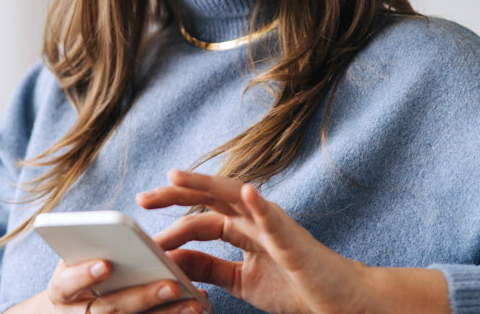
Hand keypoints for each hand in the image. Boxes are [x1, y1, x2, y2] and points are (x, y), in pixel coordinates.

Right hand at [8, 258, 204, 313]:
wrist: (77, 309)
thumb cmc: (81, 273)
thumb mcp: (77, 259)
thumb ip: (90, 246)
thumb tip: (120, 231)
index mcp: (61, 290)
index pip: (66, 284)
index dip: (83, 275)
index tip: (106, 265)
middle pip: (110, 308)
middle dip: (142, 297)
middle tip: (171, 285)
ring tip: (193, 302)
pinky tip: (192, 310)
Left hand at [136, 170, 373, 313]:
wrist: (338, 302)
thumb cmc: (296, 287)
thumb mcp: (241, 280)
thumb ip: (210, 268)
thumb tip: (173, 261)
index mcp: (243, 230)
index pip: (201, 218)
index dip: (172, 222)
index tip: (142, 226)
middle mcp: (256, 220)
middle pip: (210, 198)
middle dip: (176, 194)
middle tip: (142, 198)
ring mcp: (275, 226)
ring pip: (237, 197)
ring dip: (207, 185)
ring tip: (177, 177)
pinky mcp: (294, 240)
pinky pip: (275, 219)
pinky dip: (261, 204)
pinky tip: (247, 192)